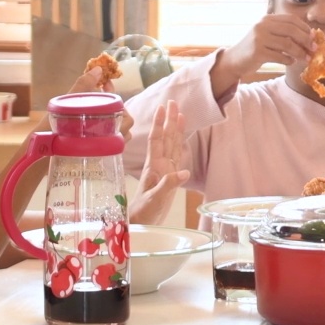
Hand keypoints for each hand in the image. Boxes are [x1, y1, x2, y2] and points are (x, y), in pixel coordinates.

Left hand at [129, 101, 189, 224]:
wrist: (140, 223)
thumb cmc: (144, 212)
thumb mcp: (155, 199)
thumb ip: (168, 185)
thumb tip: (184, 172)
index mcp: (154, 166)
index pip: (157, 140)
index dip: (160, 123)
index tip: (163, 108)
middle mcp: (159, 164)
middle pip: (166, 138)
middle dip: (169, 120)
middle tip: (173, 102)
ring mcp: (164, 170)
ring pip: (172, 145)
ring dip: (175, 129)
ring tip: (180, 114)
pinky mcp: (170, 177)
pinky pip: (177, 157)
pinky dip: (180, 145)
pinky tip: (182, 138)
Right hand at [220, 14, 313, 78]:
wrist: (234, 60)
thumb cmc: (255, 48)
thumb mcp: (268, 35)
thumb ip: (284, 34)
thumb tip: (310, 38)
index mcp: (267, 19)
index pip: (291, 19)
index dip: (305, 28)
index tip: (314, 37)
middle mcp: (262, 26)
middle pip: (291, 30)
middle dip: (306, 40)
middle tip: (314, 49)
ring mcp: (259, 38)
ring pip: (287, 44)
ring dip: (300, 53)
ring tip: (306, 59)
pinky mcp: (257, 52)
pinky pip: (280, 56)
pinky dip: (288, 60)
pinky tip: (291, 62)